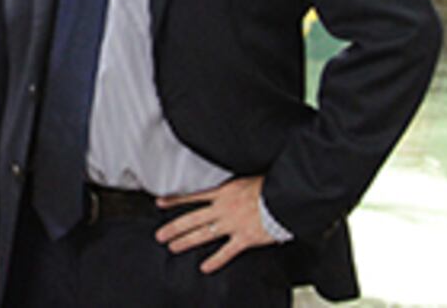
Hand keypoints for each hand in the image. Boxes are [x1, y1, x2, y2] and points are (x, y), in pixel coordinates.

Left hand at [154, 177, 274, 272]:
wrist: (285, 195)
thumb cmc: (270, 185)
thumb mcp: (246, 179)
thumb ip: (233, 187)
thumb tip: (228, 189)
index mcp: (224, 192)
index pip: (194, 197)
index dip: (175, 201)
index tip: (160, 203)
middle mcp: (224, 208)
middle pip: (192, 218)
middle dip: (174, 227)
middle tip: (160, 235)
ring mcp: (232, 224)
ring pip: (203, 234)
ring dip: (186, 241)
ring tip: (173, 247)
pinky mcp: (245, 237)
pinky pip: (226, 252)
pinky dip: (215, 261)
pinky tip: (204, 267)